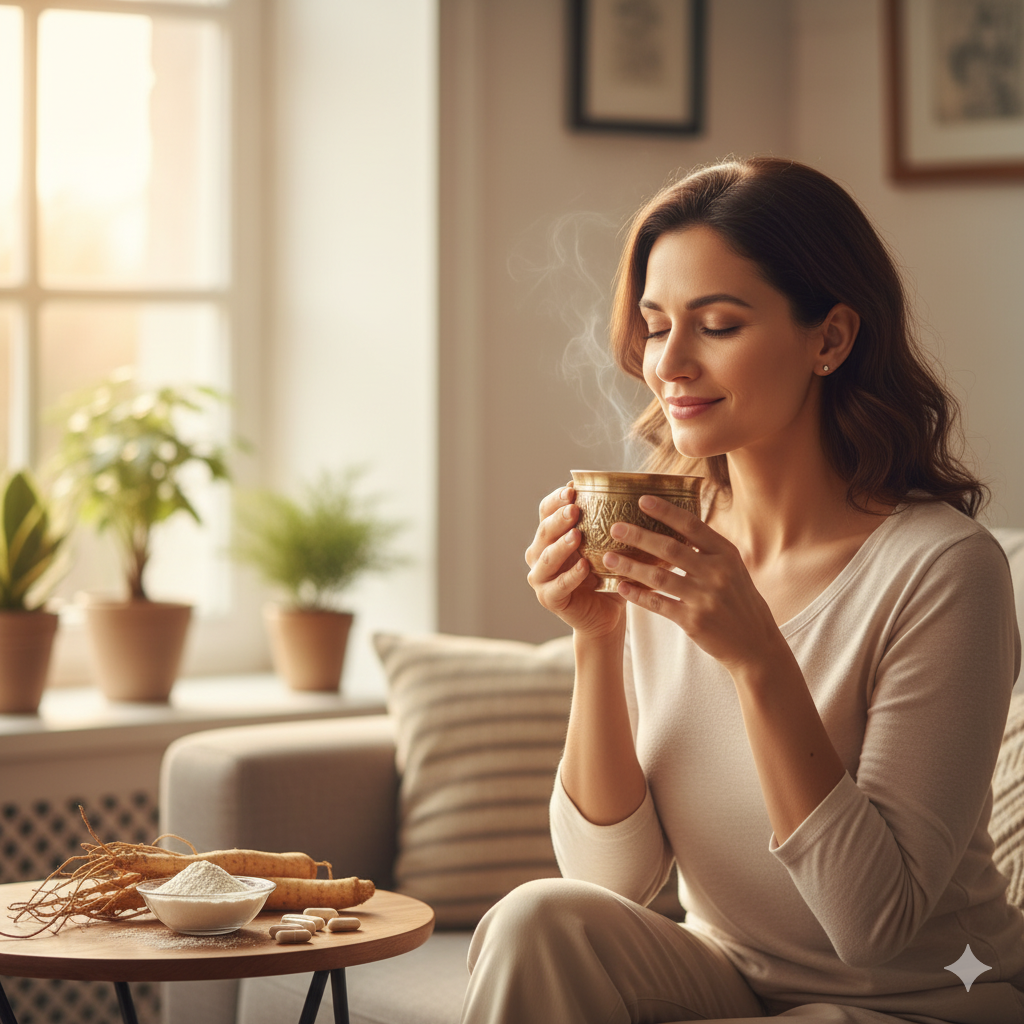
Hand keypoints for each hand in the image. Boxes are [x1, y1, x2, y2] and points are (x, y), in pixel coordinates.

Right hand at [526, 484, 624, 638]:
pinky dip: (571, 576)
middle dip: (559, 518)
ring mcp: (541, 577)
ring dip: (561, 545)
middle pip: (544, 530)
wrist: (606, 613)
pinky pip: (558, 586)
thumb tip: (633, 491)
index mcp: (550, 535)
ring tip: (576, 535)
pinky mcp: (549, 598)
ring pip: (547, 557)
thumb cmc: (606, 574)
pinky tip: (584, 567)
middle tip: (575, 508)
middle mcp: (539, 553)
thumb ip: (608, 523)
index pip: (547, 510)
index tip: (573, 488)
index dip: (556, 499)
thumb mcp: (607, 545)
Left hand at [602, 494, 784, 671]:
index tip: (642, 499)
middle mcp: (717, 573)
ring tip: (607, 557)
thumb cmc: (738, 600)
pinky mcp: (694, 621)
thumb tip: (677, 523)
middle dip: (639, 536)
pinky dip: (637, 595)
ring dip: (630, 566)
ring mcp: (705, 598)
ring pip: (659, 577)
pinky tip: (620, 586)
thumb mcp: (733, 569)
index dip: (666, 511)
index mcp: (727, 554)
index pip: (692, 525)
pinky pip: (658, 604)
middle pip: (671, 548)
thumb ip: (709, 549)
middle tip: (615, 527)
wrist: (755, 644)